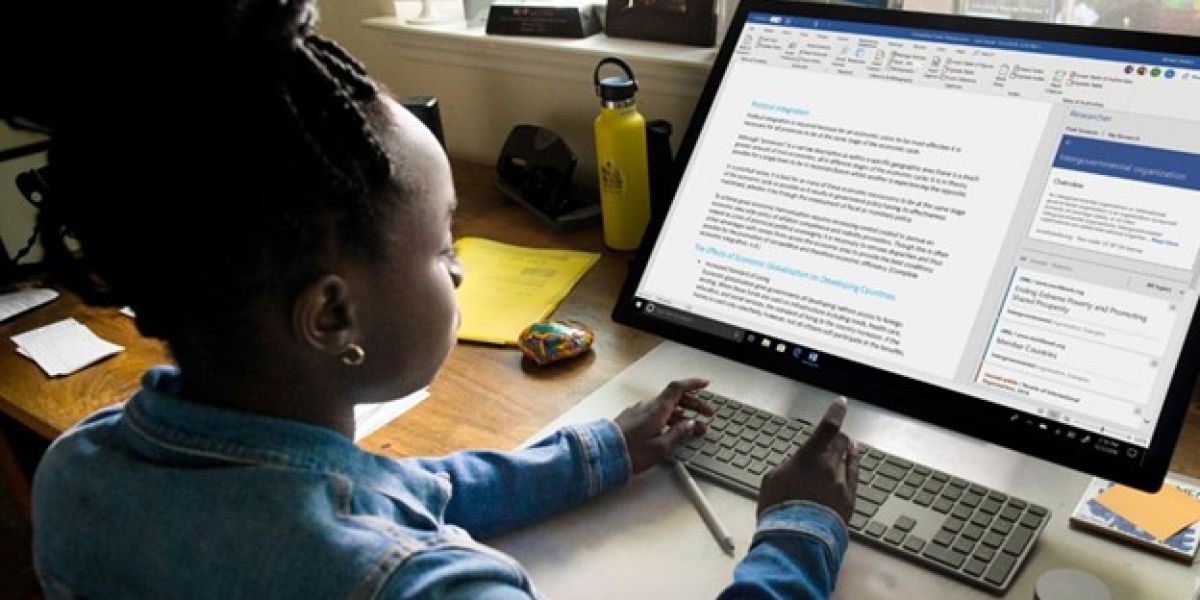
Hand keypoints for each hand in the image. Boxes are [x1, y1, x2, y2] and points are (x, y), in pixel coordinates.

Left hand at [614, 378, 715, 474]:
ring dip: (682, 415)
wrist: (602, 455)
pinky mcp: (632, 419)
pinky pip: (655, 414)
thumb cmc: (629, 452)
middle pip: (675, 399)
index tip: (705, 384)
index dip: (693, 384)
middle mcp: (648, 407)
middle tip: (707, 414)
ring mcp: (639, 412)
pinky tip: (672, 429)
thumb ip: (678, 434)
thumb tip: (691, 425)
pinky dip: (668, 419)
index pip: (678, 388)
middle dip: (694, 405)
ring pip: (666, 408)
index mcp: (657, 409)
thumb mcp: (661, 447)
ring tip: (693, 429)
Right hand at [757, 396, 858, 521]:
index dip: (835, 412)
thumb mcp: (771, 481)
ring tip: (843, 447)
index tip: (841, 403)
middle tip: (832, 436)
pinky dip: (852, 464)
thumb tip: (796, 467)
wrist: (797, 538)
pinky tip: (851, 460)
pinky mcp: (849, 500)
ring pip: (847, 457)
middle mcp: (829, 466)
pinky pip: (854, 476)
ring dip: (844, 450)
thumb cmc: (779, 510)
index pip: (827, 428)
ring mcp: (841, 483)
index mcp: (809, 457)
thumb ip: (787, 467)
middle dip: (836, 436)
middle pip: (840, 442)